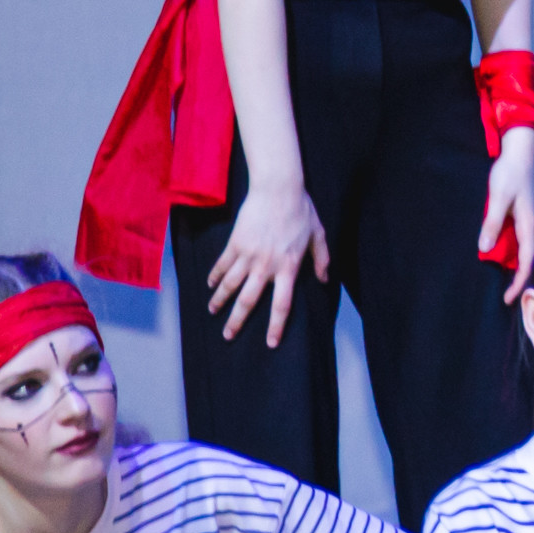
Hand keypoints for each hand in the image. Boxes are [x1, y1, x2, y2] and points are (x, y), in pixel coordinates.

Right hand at [207, 182, 330, 347]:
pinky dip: (215, 277)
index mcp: (289, 268)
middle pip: (249, 301)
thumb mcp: (318, 235)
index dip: (276, 326)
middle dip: (237, 321)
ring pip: (230, 286)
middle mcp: (267, 266)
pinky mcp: (235, 244)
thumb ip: (321, 259)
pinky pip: (222, 265)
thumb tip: (323, 279)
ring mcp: (249, 255)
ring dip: (220, 301)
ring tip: (212, 312)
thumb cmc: (301, 210)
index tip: (270, 343)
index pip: (282, 304)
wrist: (278, 189)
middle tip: (228, 336)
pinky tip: (210, 285)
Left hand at [480, 128, 533, 301]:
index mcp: (529, 224)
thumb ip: (492, 223)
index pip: (526, 261)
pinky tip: (502, 257)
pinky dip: (513, 254)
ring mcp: (529, 221)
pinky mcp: (524, 216)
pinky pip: (520, 241)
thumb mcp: (498, 198)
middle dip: (518, 279)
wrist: (519, 153)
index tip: (508, 298)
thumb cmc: (509, 174)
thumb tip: (485, 249)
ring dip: (515, 267)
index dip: (518, 281)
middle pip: (528, 259)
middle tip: (505, 297)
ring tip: (502, 282)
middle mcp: (532, 226)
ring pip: (524, 251)